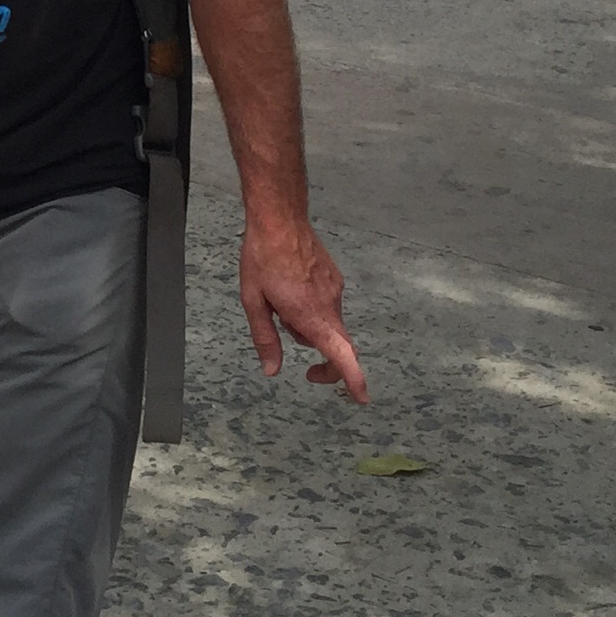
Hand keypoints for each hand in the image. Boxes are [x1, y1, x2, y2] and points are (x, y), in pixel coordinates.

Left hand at [240, 214, 367, 401]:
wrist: (280, 219)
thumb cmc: (262, 258)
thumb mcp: (253, 301)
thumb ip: (265, 339)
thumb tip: (272, 371)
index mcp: (310, 315)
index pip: (341, 354)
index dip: (354, 379)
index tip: (361, 397)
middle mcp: (329, 305)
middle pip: (339, 345)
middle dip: (325, 360)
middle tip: (306, 369)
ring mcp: (335, 290)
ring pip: (328, 323)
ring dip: (310, 325)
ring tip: (281, 301)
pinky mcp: (335, 278)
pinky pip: (327, 305)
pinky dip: (313, 308)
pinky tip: (292, 287)